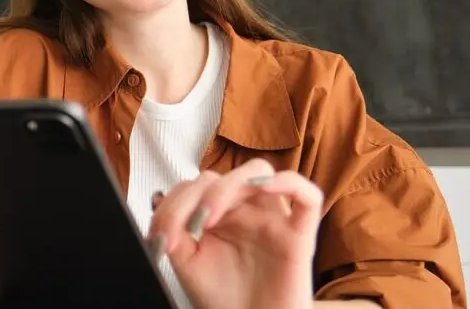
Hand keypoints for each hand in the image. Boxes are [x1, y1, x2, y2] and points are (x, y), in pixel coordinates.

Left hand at [148, 159, 324, 308]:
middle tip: (186, 227)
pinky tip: (265, 188)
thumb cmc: (223, 298)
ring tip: (208, 215)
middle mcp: (246, 211)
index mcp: (219, 214)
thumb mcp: (187, 261)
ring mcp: (273, 219)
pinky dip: (289, 182)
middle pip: (224, 177)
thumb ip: (175, 228)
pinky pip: (308, 196)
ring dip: (229, 186)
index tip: (161, 235)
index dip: (175, 203)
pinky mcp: (300, 236)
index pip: (198, 186)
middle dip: (197, 195)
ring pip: (259, 173)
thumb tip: (160, 200)